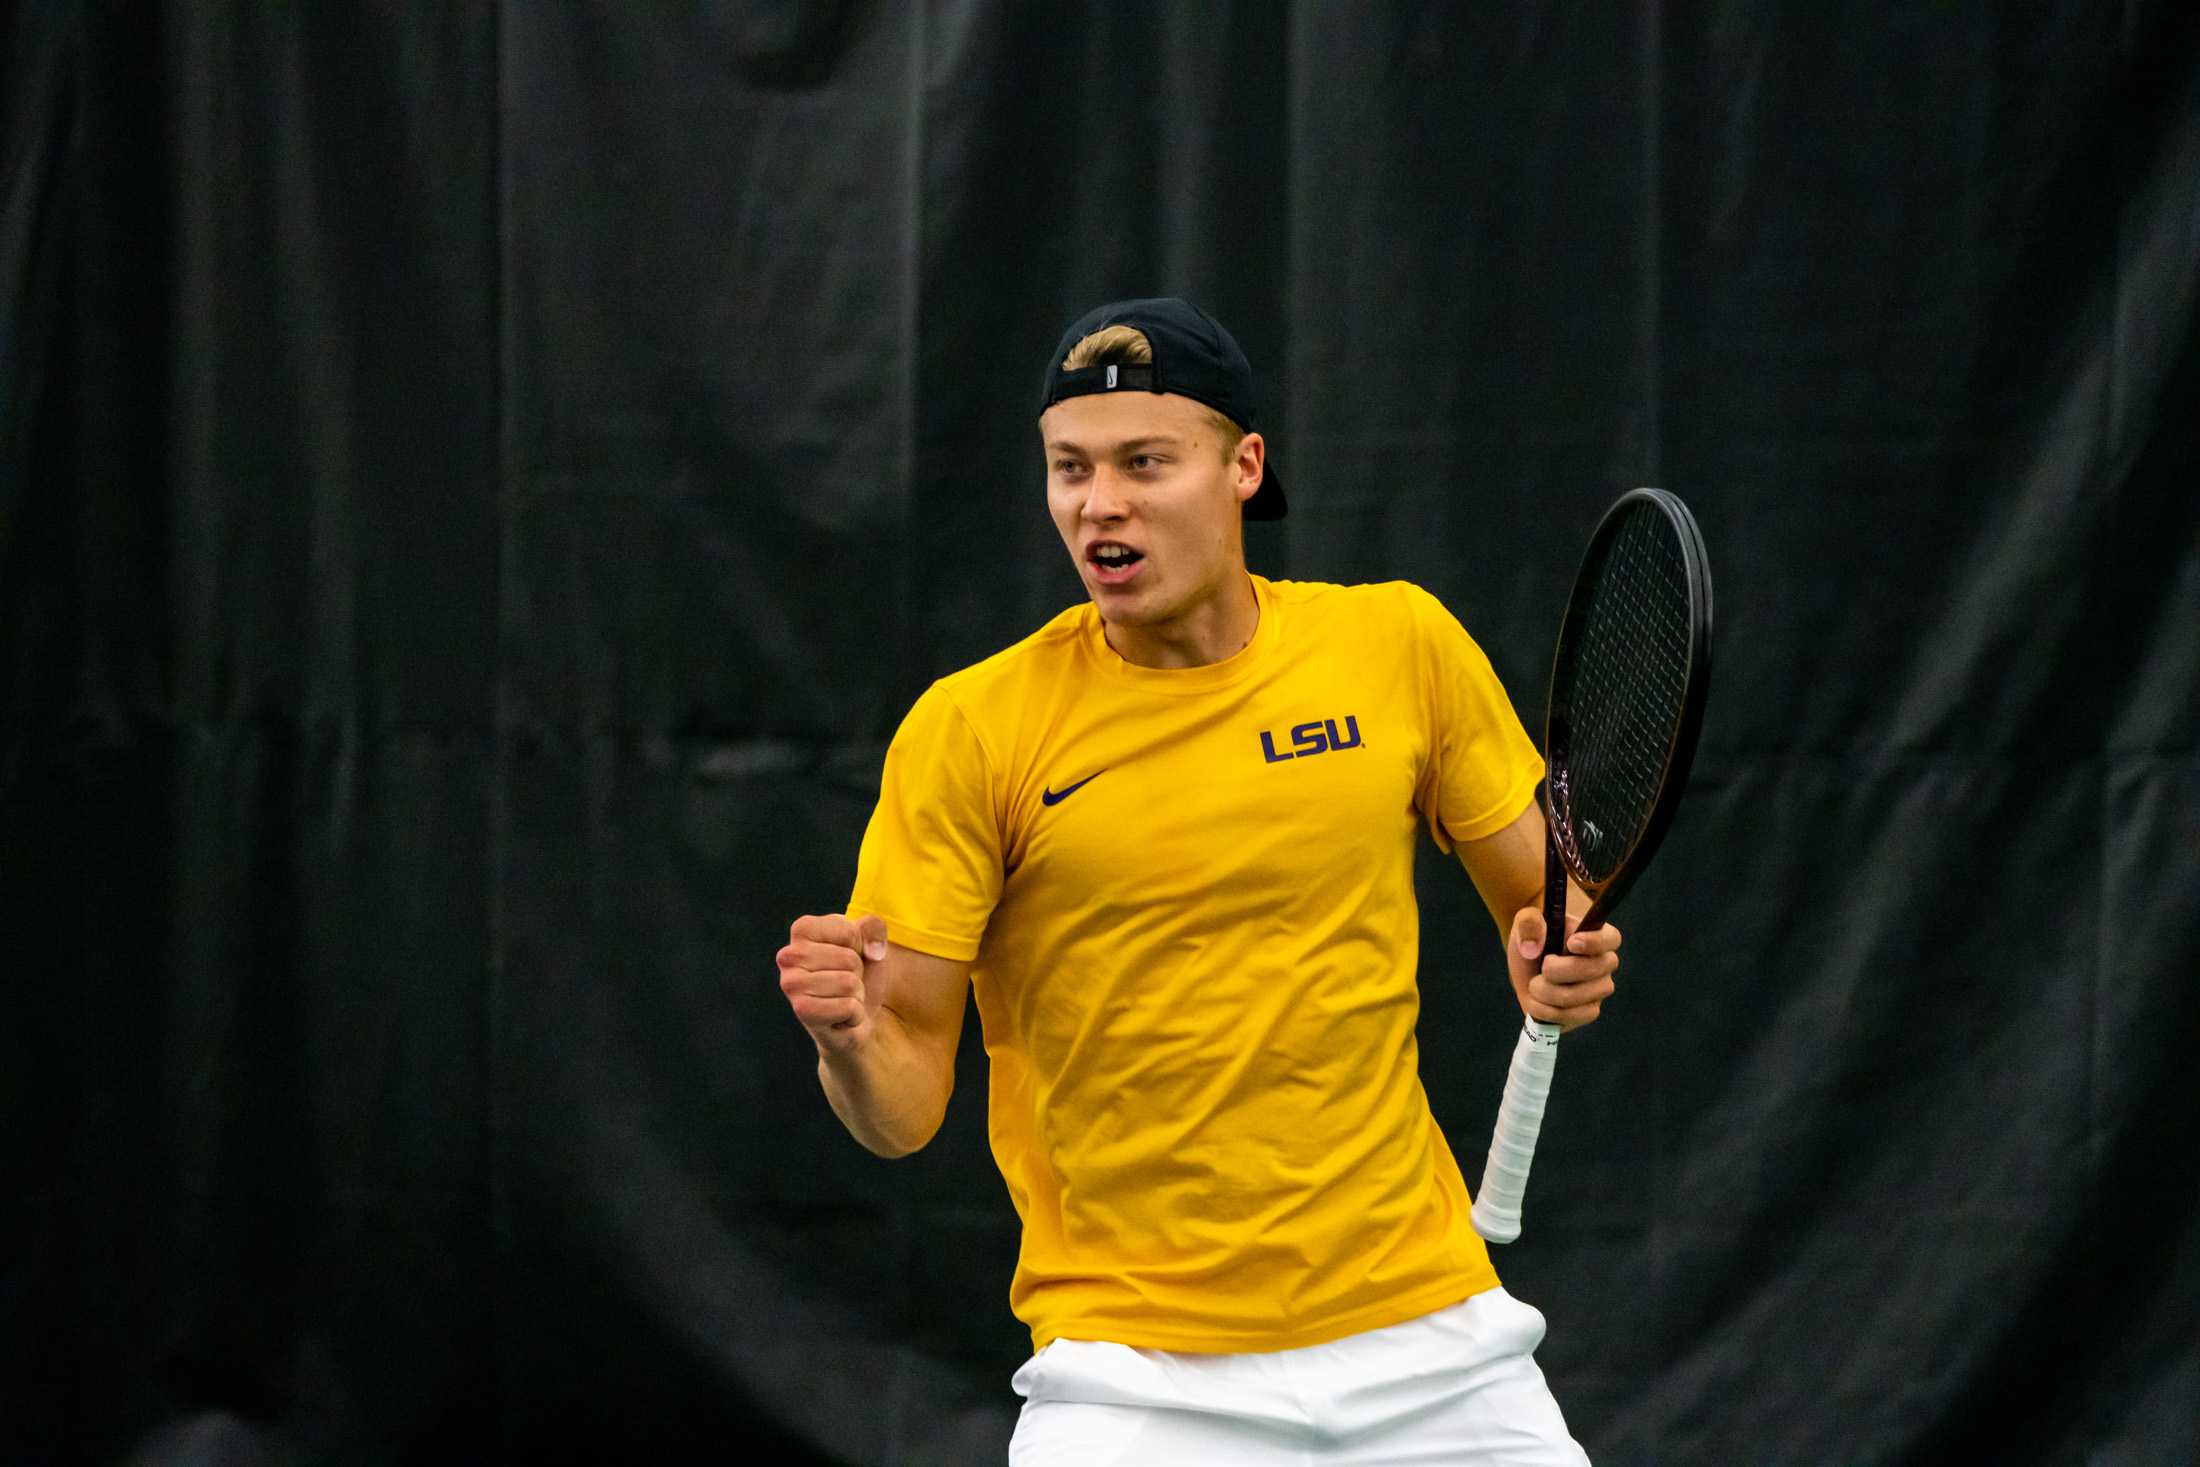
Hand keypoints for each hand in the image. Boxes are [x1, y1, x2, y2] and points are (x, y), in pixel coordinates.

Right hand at [777, 913, 889, 1054]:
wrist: (855, 1018)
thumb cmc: (858, 974)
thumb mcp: (871, 942)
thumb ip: (874, 927)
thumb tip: (874, 950)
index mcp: (802, 929)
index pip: (849, 932)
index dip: (860, 946)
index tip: (847, 957)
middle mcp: (788, 955)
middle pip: (849, 959)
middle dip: (857, 973)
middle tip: (844, 981)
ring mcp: (791, 984)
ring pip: (848, 983)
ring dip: (856, 994)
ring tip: (842, 997)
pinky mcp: (801, 1010)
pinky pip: (848, 1007)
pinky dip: (854, 1014)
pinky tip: (841, 1015)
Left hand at [1506, 906, 1619, 1031]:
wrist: (1530, 967)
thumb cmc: (1535, 939)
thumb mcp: (1526, 921)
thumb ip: (1528, 922)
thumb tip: (1532, 946)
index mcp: (1597, 935)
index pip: (1610, 938)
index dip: (1594, 942)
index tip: (1571, 943)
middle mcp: (1605, 964)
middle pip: (1593, 970)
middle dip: (1557, 971)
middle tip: (1541, 967)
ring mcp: (1599, 990)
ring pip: (1580, 997)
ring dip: (1548, 993)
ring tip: (1534, 985)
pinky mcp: (1588, 1011)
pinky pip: (1576, 1017)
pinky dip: (1549, 1013)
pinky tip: (1537, 1003)